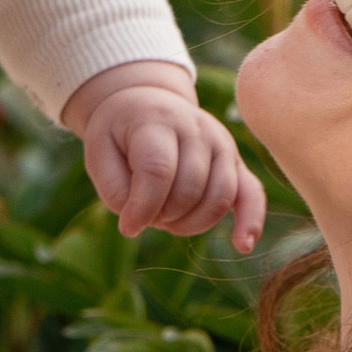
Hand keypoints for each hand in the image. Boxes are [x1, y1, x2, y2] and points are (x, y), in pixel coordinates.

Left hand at [66, 64, 266, 254]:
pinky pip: (252, 194)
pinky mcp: (236, 162)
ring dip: (190, 224)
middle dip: (164, 214)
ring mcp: (222, 144)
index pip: (158, 170)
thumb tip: (137, 223)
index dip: (143, 207)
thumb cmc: (121, 136)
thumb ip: (113, 189)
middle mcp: (197, 129)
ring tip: (168, 220)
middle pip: (189, 189)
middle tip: (146, 212)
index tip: (127, 227)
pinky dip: (250, 221)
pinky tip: (242, 246)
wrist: (149, 105)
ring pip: (219, 198)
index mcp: (158, 121)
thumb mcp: (98, 153)